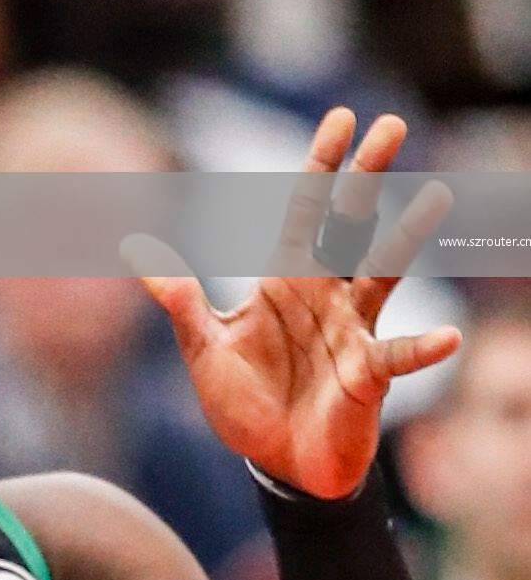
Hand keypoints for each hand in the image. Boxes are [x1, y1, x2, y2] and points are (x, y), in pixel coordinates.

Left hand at [128, 110, 460, 497]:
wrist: (276, 461)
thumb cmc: (245, 400)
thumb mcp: (204, 347)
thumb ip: (179, 300)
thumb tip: (135, 249)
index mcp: (284, 279)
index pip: (305, 210)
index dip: (321, 164)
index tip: (340, 118)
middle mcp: (325, 293)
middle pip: (348, 222)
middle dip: (366, 174)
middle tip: (392, 125)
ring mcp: (351, 329)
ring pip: (381, 272)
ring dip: (406, 237)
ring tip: (436, 196)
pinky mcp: (366, 374)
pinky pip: (396, 356)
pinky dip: (421, 348)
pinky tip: (445, 337)